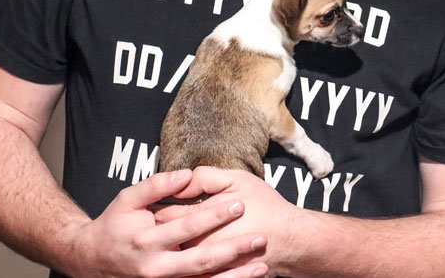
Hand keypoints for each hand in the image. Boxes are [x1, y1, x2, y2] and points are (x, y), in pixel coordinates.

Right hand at [74, 169, 268, 277]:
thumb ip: (157, 185)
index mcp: (147, 242)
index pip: (188, 227)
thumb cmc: (115, 225)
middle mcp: (156, 268)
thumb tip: (185, 174)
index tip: (240, 204)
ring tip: (262, 267)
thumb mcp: (128, 199)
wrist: (92, 260)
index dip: (215, 216)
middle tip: (259, 238)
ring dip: (234, 277)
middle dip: (233, 250)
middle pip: (200, 260)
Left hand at [153, 167, 299, 275]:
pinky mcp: (211, 274)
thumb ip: (207, 177)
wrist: (290, 240)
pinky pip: (190, 270)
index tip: (153, 198)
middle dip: (158, 223)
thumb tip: (182, 179)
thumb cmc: (265, 207)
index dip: (158, 203)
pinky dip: (183, 259)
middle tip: (153, 214)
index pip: (165, 212)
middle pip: (165, 234)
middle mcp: (195, 245)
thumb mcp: (239, 180)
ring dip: (167, 242)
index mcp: (198, 220)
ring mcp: (202, 263)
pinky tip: (184, 248)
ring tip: (164, 232)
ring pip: (173, 254)